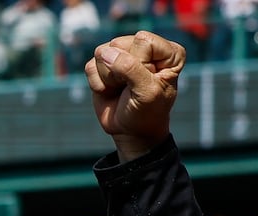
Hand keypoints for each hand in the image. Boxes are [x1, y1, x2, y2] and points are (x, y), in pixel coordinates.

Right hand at [85, 31, 184, 160]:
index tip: (144, 82)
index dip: (138, 63)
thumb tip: (104, 52)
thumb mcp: (146, 92)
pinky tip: (109, 90)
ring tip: (120, 89)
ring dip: (108, 77)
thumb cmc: (146, 112)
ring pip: (102, 53)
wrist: (130, 132)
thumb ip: (130, 69)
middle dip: (119, 70)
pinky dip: (97, 83)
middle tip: (129, 87)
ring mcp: (123, 55)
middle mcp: (145, 48)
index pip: (143, 41)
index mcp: (167, 51)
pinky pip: (90, 66)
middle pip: (120, 44)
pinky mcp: (104, 65)